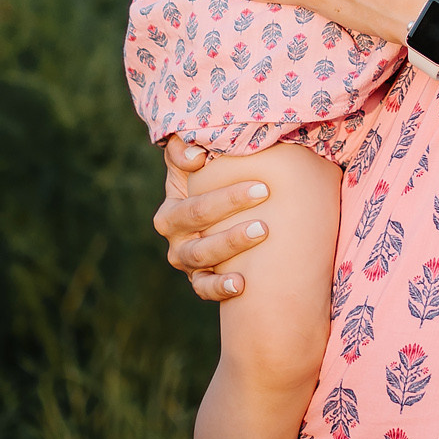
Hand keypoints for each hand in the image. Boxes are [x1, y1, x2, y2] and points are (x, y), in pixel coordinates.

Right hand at [153, 138, 274, 300]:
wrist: (217, 216)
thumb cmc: (209, 184)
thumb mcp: (191, 163)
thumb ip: (184, 149)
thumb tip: (195, 157)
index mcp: (171, 211)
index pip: (196, 205)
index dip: (227, 197)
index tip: (263, 186)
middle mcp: (175, 238)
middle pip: (200, 228)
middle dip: (233, 211)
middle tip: (267, 201)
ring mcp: (187, 262)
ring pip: (202, 258)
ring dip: (231, 244)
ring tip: (262, 232)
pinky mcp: (199, 281)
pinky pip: (204, 289)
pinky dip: (219, 288)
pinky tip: (241, 285)